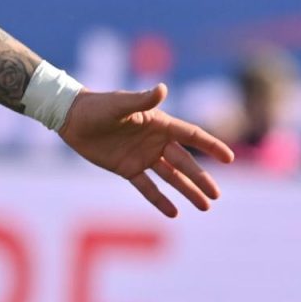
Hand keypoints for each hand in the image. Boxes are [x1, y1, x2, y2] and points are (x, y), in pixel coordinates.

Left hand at [59, 83, 234, 217]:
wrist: (71, 118)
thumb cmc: (96, 106)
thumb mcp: (119, 104)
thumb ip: (142, 100)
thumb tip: (163, 88)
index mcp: (159, 123)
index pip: (191, 135)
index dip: (210, 146)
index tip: (229, 158)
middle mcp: (155, 141)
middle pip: (184, 162)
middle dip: (201, 179)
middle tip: (216, 196)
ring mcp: (143, 156)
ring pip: (171, 177)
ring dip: (188, 191)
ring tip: (205, 207)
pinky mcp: (127, 168)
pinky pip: (148, 187)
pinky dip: (160, 199)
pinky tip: (174, 213)